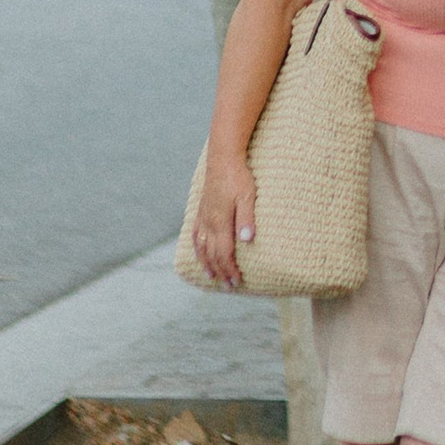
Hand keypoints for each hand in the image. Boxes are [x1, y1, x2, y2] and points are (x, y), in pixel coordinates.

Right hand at [194, 149, 256, 287]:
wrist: (223, 158)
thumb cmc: (238, 176)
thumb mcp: (248, 196)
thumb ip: (246, 218)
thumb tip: (247, 240)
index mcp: (220, 221)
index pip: (224, 253)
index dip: (230, 269)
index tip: (236, 282)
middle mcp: (209, 223)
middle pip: (213, 254)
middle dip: (221, 271)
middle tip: (229, 286)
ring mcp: (203, 217)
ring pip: (202, 247)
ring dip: (207, 263)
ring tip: (212, 277)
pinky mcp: (201, 210)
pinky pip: (196, 235)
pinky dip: (197, 248)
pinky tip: (199, 253)